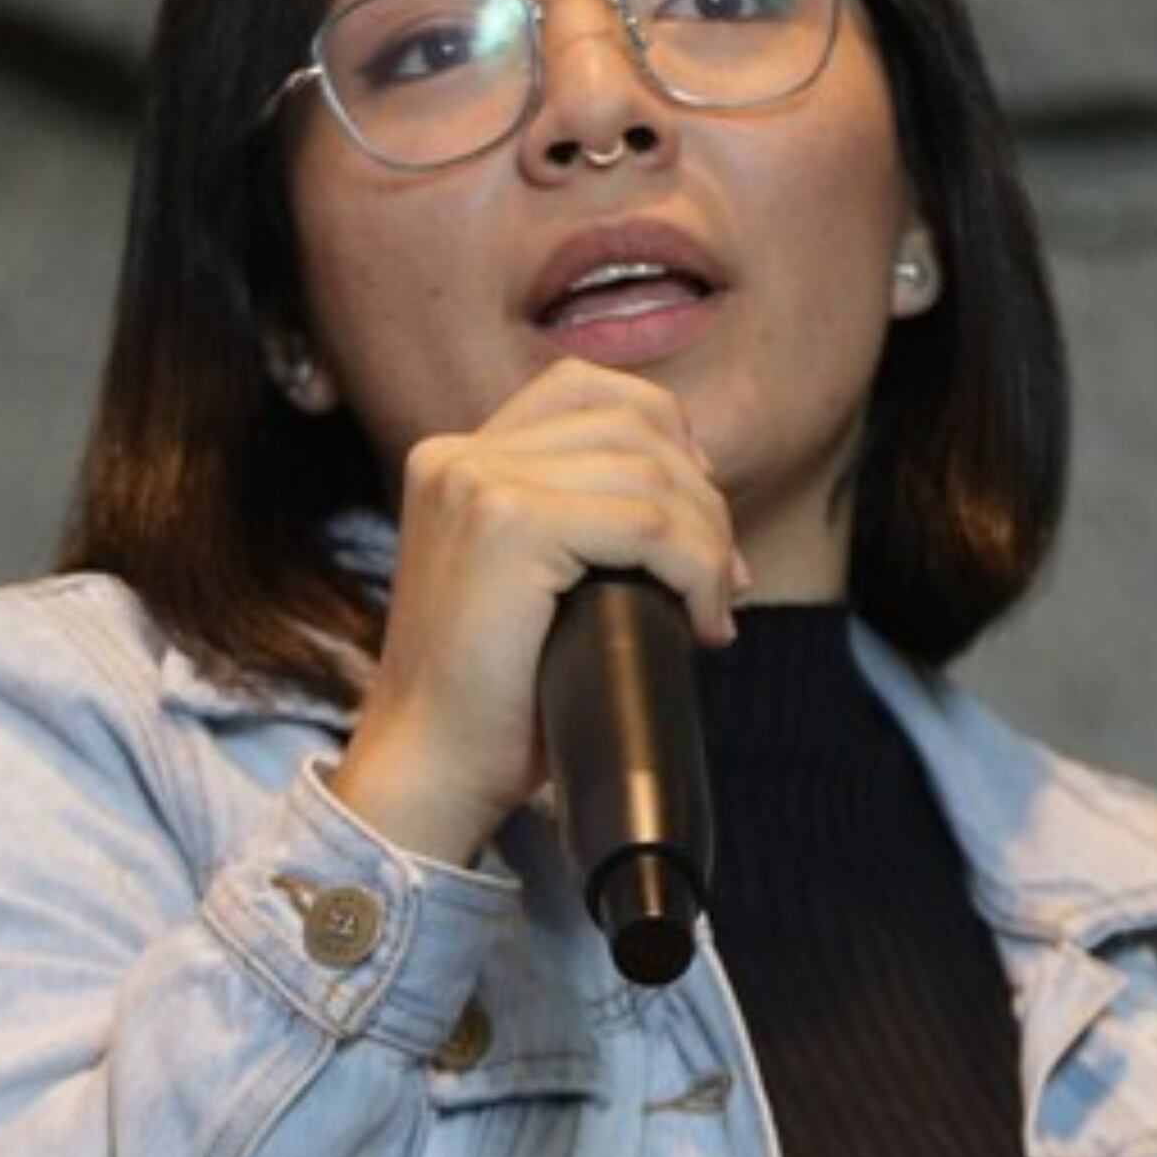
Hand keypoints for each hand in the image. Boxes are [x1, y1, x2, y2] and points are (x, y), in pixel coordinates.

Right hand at [329, 361, 747, 864]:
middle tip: (723, 581)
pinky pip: (646, 524)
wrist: (432, 765)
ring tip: (712, 607)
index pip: (591, 391)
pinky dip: (696, 570)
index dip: (669, 443)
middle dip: (702, 500)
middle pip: (634, 423)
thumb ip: (584, 520)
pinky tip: (701, 622)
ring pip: (651, 473)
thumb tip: (702, 496)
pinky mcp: (508, 525)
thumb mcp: (538, 580)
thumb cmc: (497, 695)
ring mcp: (477, 482)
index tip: (698, 527)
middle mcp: (459, 454)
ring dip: (708, 541)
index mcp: (459, 456)